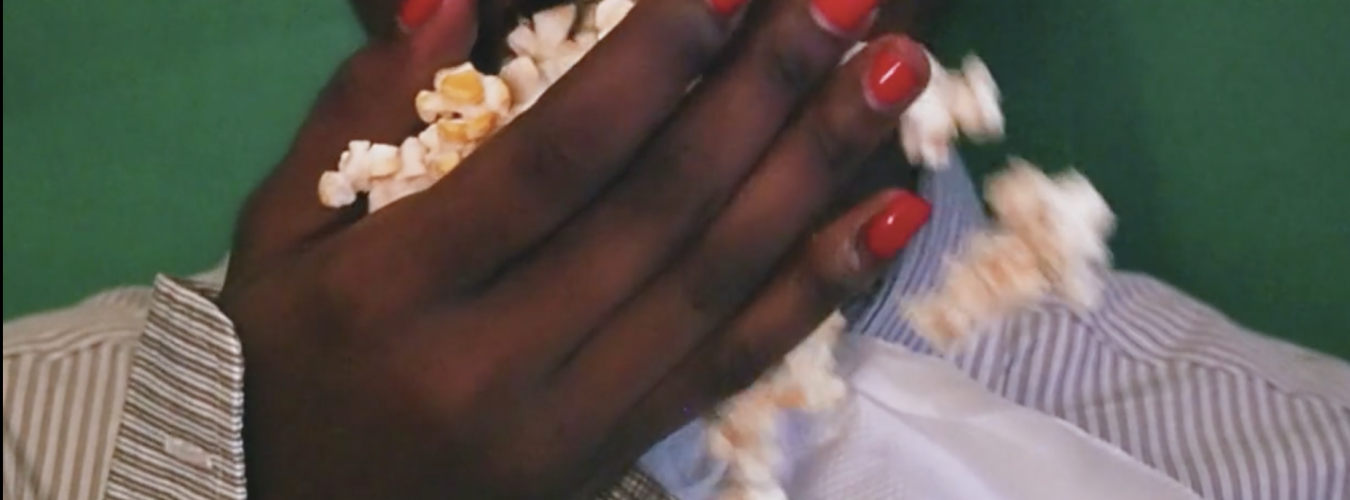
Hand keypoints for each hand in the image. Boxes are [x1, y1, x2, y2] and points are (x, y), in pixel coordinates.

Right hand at [219, 0, 931, 496]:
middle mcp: (494, 361)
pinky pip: (734, 363)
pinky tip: (888, 216)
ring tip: (893, 75)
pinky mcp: (617, 452)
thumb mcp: (280, 236)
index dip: (648, 66)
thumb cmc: (287, 361)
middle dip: (764, 92)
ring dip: (817, 169)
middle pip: (658, 209)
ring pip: (717, 281)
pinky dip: (820, 285)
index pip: (550, 162)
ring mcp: (570, 420)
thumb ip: (362, 110)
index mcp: (394, 292)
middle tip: (848, 4)